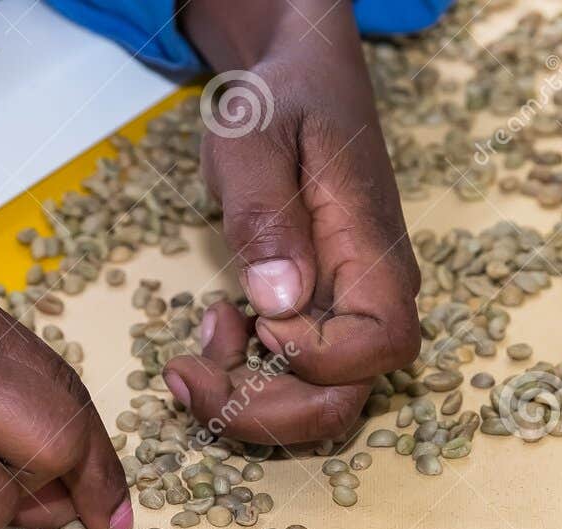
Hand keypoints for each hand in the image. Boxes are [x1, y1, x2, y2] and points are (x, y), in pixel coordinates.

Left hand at [165, 0, 420, 443]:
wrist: (301, 84)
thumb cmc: (286, 100)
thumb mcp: (256, 134)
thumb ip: (266, 213)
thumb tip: (278, 302)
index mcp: (374, 253)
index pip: (377, 346)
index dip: (315, 357)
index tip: (256, 321)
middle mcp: (372, 299)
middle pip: (342, 400)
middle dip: (261, 411)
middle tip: (184, 376)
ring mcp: (345, 316)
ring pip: (314, 403)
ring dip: (245, 398)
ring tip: (198, 341)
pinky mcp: (317, 322)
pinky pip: (291, 380)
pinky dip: (243, 377)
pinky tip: (216, 327)